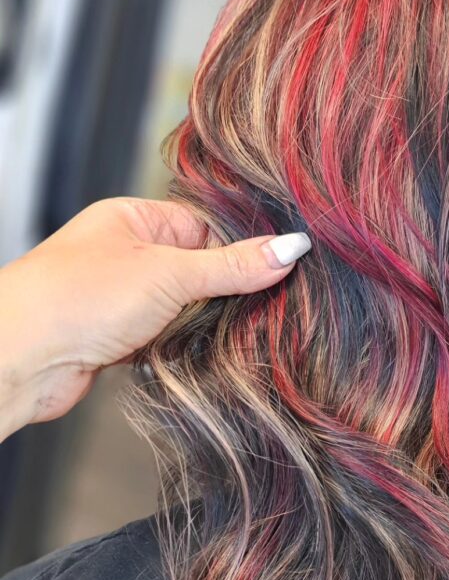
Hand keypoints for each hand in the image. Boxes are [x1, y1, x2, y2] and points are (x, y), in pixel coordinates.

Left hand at [0, 197, 310, 440]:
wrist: (19, 360)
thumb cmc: (75, 298)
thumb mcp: (168, 274)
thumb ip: (232, 266)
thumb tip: (291, 247)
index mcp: (135, 219)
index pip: (207, 226)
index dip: (244, 246)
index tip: (286, 265)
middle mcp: (127, 253)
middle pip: (200, 268)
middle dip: (229, 289)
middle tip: (273, 302)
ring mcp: (122, 297)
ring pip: (185, 306)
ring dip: (206, 322)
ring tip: (244, 330)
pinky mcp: (119, 339)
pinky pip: (168, 337)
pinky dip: (185, 346)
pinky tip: (207, 352)